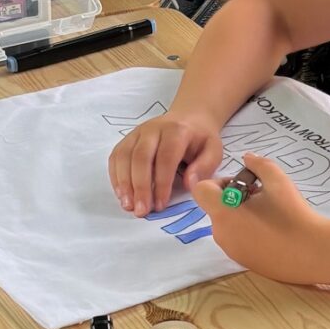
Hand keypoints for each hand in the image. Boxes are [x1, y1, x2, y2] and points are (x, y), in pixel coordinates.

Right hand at [110, 104, 225, 213]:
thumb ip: (204, 167)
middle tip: (140, 211)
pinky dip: (116, 176)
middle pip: (140, 157)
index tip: (160, 205)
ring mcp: (137, 132)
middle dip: (139, 186)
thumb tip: (189, 185)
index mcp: (177, 131)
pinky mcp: (128, 138)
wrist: (189, 117)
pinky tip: (122, 194)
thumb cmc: (201, 139)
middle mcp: (153, 129)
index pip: (165, 158)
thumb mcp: (213, 150)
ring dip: (124, 183)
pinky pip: (116, 157)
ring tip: (128, 206)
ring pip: (124, 156)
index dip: (161, 183)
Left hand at [193, 151, 329, 283]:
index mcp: (224, 212)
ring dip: (241, 216)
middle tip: (263, 198)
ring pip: (227, 225)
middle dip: (234, 199)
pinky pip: (237, 241)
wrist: (313, 253)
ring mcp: (231, 250)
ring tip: (270, 216)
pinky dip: (248, 233)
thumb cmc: (293, 214)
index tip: (244, 186)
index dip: (219, 182)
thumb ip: (258, 164)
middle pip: (216, 208)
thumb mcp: (278, 180)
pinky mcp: (242, 262)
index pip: (201, 190)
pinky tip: (273, 234)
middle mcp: (220, 233)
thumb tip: (247, 158)